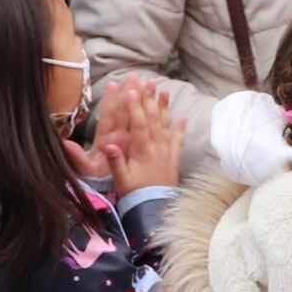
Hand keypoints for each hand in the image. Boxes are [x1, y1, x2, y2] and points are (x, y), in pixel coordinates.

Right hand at [95, 78, 182, 193]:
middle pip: (153, 118)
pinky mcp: (173, 159)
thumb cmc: (134, 195)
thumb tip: (108, 146)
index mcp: (142, 151)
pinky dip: (181, 129)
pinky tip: (183, 118)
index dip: (135, 107)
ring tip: (164, 90)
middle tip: (147, 81)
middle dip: (149, 99)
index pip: (139, 124)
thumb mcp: (121, 180)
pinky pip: (178, 141)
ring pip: (166, 125)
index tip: (131, 90)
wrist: (155, 209)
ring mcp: (167, 152)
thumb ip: (116, 162)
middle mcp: (156, 148)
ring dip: (165, 107)